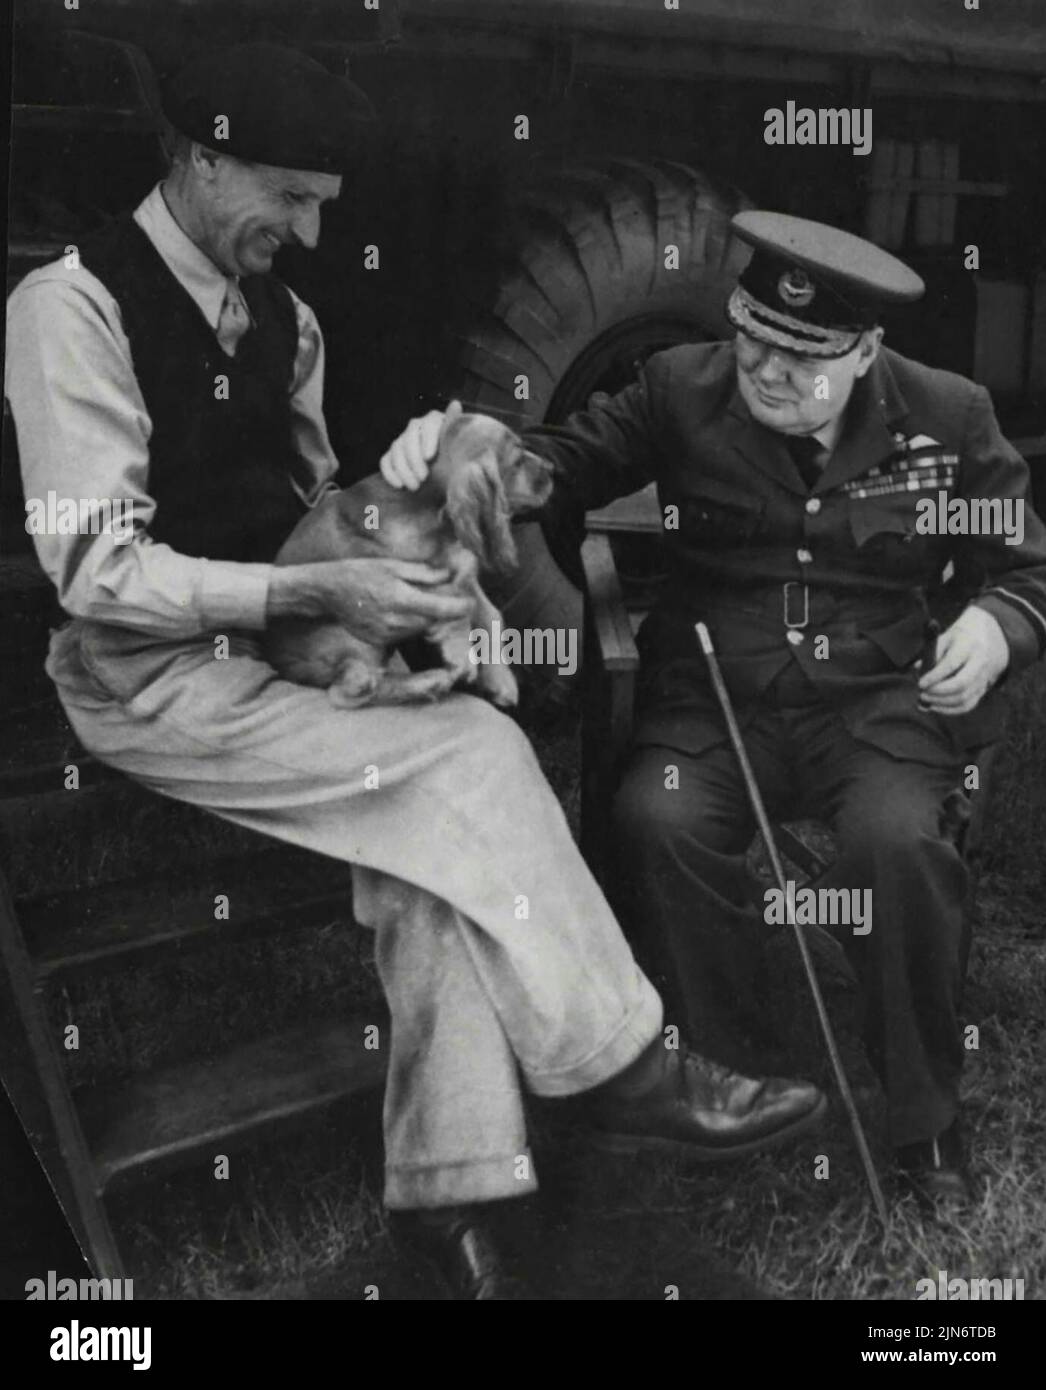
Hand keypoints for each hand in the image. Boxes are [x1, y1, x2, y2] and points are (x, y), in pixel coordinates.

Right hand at [324, 557, 472, 645]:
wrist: (327, 591)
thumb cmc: (361, 572)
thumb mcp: (394, 565)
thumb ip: (425, 573)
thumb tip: (451, 575)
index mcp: (401, 598)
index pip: (443, 609)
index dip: (461, 606)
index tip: (470, 601)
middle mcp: (396, 621)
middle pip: (435, 622)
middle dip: (446, 612)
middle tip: (453, 600)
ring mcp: (387, 634)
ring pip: (422, 630)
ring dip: (430, 620)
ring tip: (426, 603)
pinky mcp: (380, 641)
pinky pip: (406, 635)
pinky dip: (412, 626)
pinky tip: (404, 612)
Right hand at [379, 400, 461, 489]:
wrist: (448, 480)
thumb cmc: (456, 461)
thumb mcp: (458, 447)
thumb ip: (455, 426)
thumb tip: (455, 403)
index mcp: (434, 421)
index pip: (428, 425)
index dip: (427, 440)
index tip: (429, 458)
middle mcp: (416, 427)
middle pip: (409, 438)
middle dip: (414, 460)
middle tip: (423, 478)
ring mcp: (403, 440)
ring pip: (396, 450)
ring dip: (404, 470)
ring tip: (415, 487)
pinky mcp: (392, 455)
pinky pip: (385, 461)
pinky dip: (390, 474)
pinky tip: (400, 486)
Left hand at [917, 605, 1009, 714]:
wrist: (986, 638)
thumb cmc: (958, 638)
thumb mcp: (944, 638)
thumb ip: (930, 655)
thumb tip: (917, 672)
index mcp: (968, 645)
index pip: (952, 664)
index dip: (934, 676)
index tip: (920, 683)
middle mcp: (980, 662)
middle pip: (961, 684)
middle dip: (938, 692)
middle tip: (922, 694)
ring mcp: (984, 677)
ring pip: (964, 698)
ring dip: (941, 702)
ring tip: (924, 699)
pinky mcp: (982, 689)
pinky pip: (967, 705)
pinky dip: (949, 709)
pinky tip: (934, 706)